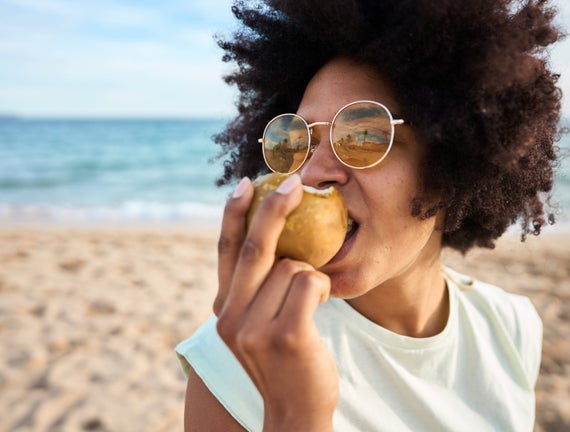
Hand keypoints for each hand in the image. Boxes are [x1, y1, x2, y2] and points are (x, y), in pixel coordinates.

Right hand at [214, 174, 338, 431]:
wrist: (296, 412)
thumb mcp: (257, 325)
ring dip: (312, 276)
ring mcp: (255, 328)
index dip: (234, 213)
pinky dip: (324, 287)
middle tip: (296, 182)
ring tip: (311, 304)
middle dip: (276, 207)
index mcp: (224, 310)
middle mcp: (231, 317)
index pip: (226, 250)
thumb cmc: (285, 360)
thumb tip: (268, 237)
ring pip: (294, 266)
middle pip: (255, 246)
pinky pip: (312, 282)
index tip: (247, 184)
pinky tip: (321, 306)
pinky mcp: (286, 334)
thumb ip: (256, 289)